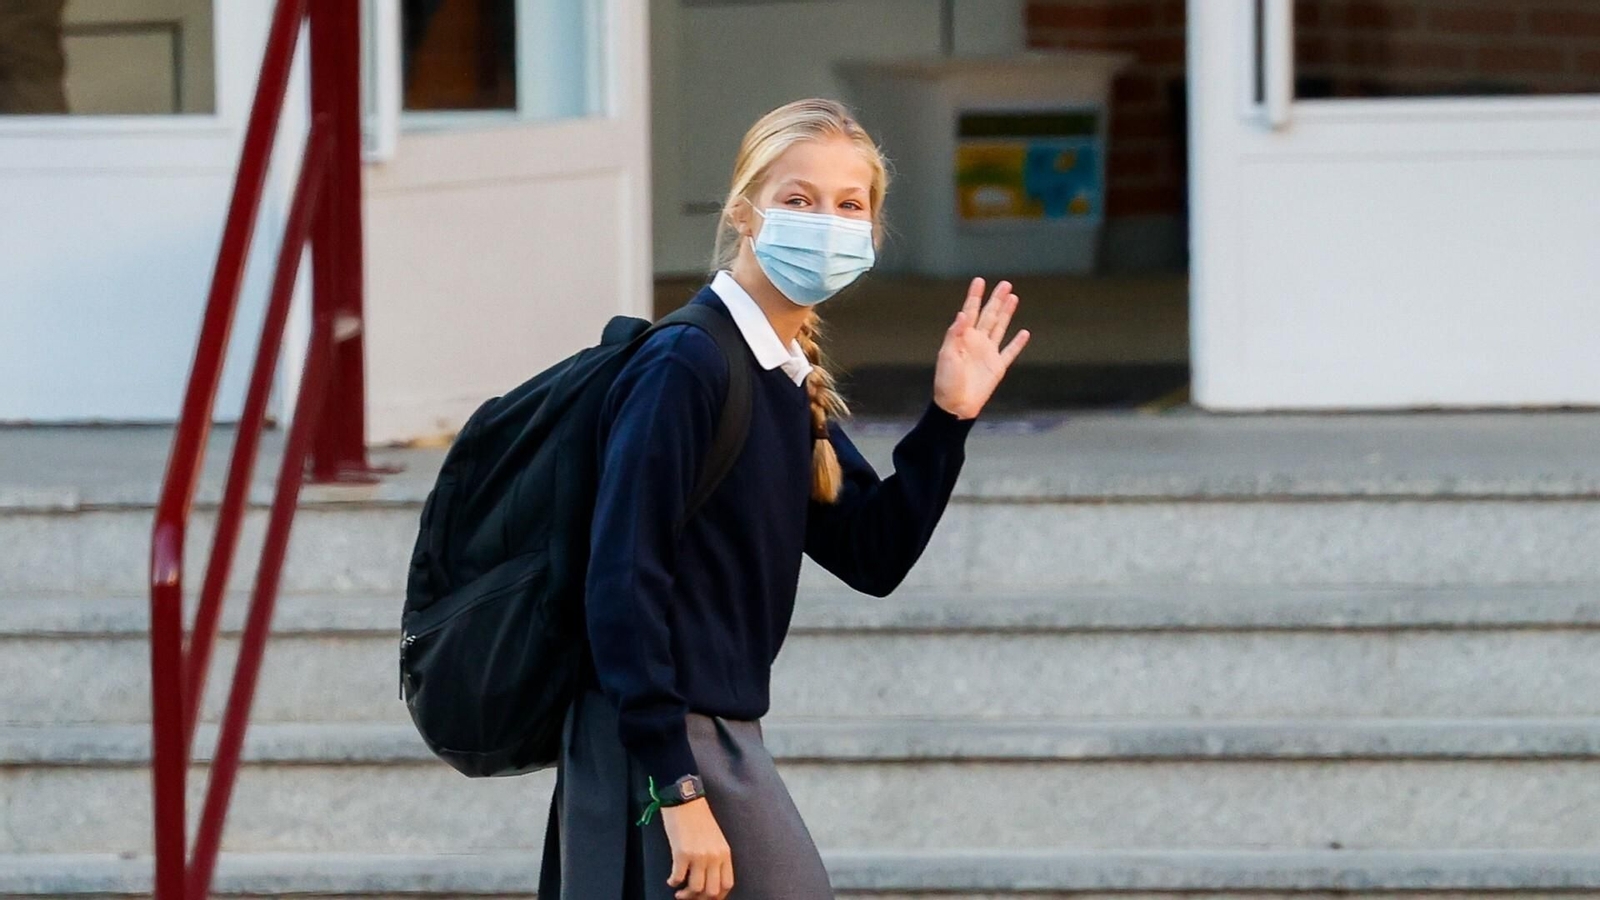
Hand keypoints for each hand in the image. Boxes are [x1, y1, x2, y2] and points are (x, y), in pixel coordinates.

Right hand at [660, 798, 733, 898]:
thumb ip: (716, 857)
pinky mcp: (682, 853)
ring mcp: (699, 855)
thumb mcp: (716, 838)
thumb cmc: (699, 816)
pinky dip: (673, 882)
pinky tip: (671, 880)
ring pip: (696, 889)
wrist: (685, 800)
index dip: (717, 897)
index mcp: (724, 853)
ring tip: (679, 891)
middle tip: (691, 896)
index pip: (727, 884)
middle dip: (700, 899)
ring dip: (686, 894)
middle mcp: (714, 856)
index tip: (707, 897)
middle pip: (712, 891)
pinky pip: (678, 878)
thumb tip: (708, 877)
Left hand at [933, 277, 1029, 418]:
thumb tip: (963, 313)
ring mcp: (988, 353)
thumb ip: (955, 334)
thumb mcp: (946, 356)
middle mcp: (976, 341)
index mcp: (962, 337)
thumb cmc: (946, 382)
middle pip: (989, 315)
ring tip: (1013, 297)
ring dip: (1007, 313)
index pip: (970, 311)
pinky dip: (1018, 343)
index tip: (979, 281)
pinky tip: (1025, 333)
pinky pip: (1010, 352)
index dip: (975, 296)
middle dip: (996, 299)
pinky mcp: (998, 367)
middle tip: (1005, 283)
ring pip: (1000, 328)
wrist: (956, 405)